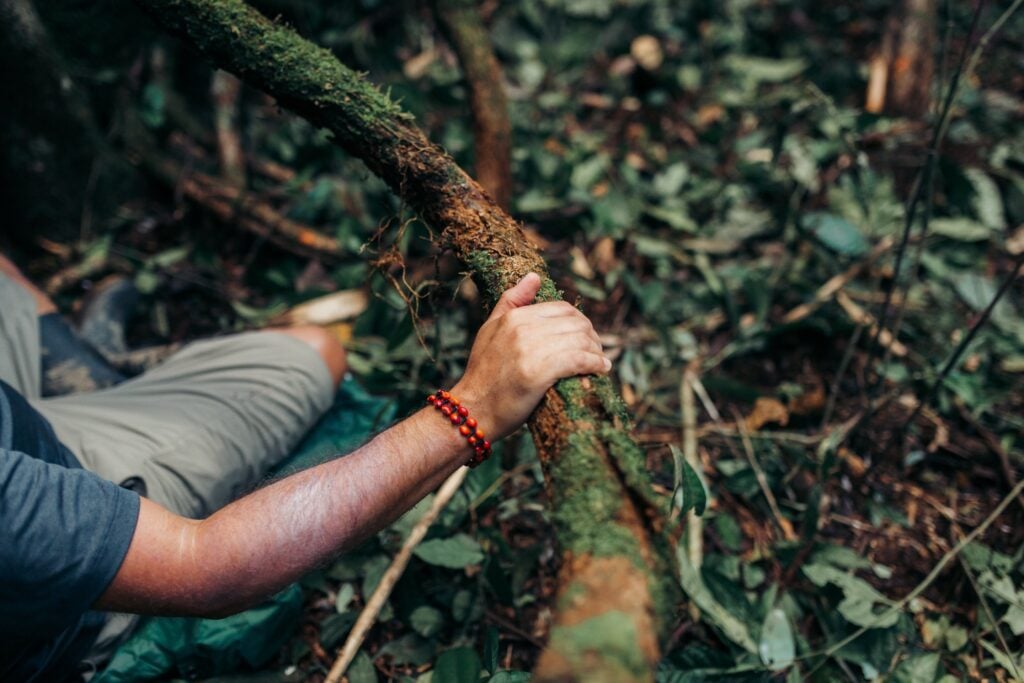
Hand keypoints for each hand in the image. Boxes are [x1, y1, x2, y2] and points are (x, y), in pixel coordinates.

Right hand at [452, 273, 609, 441]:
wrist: (473, 410)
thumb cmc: (484, 374)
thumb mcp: (490, 330)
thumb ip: (511, 301)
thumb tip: (534, 276)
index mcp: (514, 317)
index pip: (562, 309)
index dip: (580, 322)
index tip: (586, 337)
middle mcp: (522, 329)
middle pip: (576, 323)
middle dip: (592, 337)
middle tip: (596, 352)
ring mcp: (530, 350)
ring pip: (581, 340)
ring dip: (597, 352)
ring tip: (600, 363)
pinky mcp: (538, 373)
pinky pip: (579, 360)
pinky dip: (595, 364)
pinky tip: (600, 370)